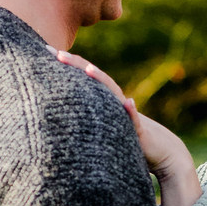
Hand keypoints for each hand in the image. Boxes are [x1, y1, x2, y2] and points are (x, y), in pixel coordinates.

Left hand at [51, 50, 202, 205]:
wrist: (162, 152)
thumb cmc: (129, 141)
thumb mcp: (105, 128)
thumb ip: (90, 119)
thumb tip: (63, 115)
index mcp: (105, 102)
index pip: (83, 79)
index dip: (67, 66)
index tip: (44, 53)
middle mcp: (116, 103)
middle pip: (95, 79)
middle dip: (77, 65)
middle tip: (56, 53)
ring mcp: (128, 114)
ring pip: (113, 94)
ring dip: (103, 81)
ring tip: (89, 69)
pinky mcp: (140, 131)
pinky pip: (135, 120)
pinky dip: (131, 111)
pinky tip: (128, 103)